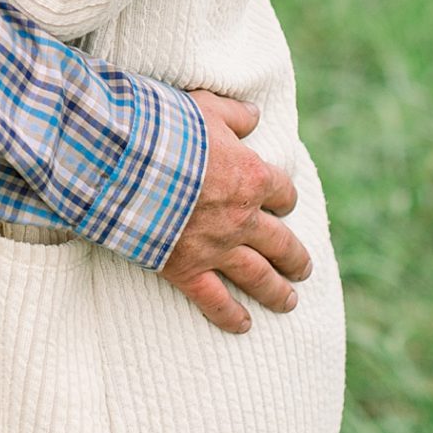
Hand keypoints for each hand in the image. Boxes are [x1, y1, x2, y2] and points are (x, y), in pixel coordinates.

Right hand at [162, 93, 312, 334]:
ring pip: (258, 276)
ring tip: (288, 302)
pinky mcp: (187, 268)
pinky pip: (215, 300)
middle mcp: (243, 218)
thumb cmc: (166, 127)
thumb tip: (254, 114)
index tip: (283, 206)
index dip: (284, 199)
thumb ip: (233, 114)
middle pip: (281, 243)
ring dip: (277, 291)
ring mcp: (217, 247)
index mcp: (252, 176)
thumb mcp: (205, 107)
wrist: (128, 161)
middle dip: (295, 258)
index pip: (282, 192)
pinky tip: (242, 326)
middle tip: (303, 269)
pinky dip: (230, 315)